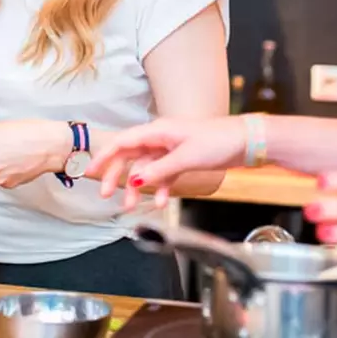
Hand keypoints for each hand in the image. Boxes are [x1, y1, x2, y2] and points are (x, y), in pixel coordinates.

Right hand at [87, 116, 245, 199]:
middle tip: (105, 194)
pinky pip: (163, 174)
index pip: (123, 142)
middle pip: (130, 156)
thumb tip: (135, 179)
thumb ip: (159, 170)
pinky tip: (161, 202)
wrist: (245, 142)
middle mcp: (161, 138)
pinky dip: (160, 188)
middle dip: (117, 175)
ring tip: (130, 206)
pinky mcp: (182, 158)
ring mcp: (171, 148)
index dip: (105, 156)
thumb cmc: (219, 140)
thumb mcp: (185, 157)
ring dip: (138, 187)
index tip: (91, 171)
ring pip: (146, 168)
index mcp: (158, 130)